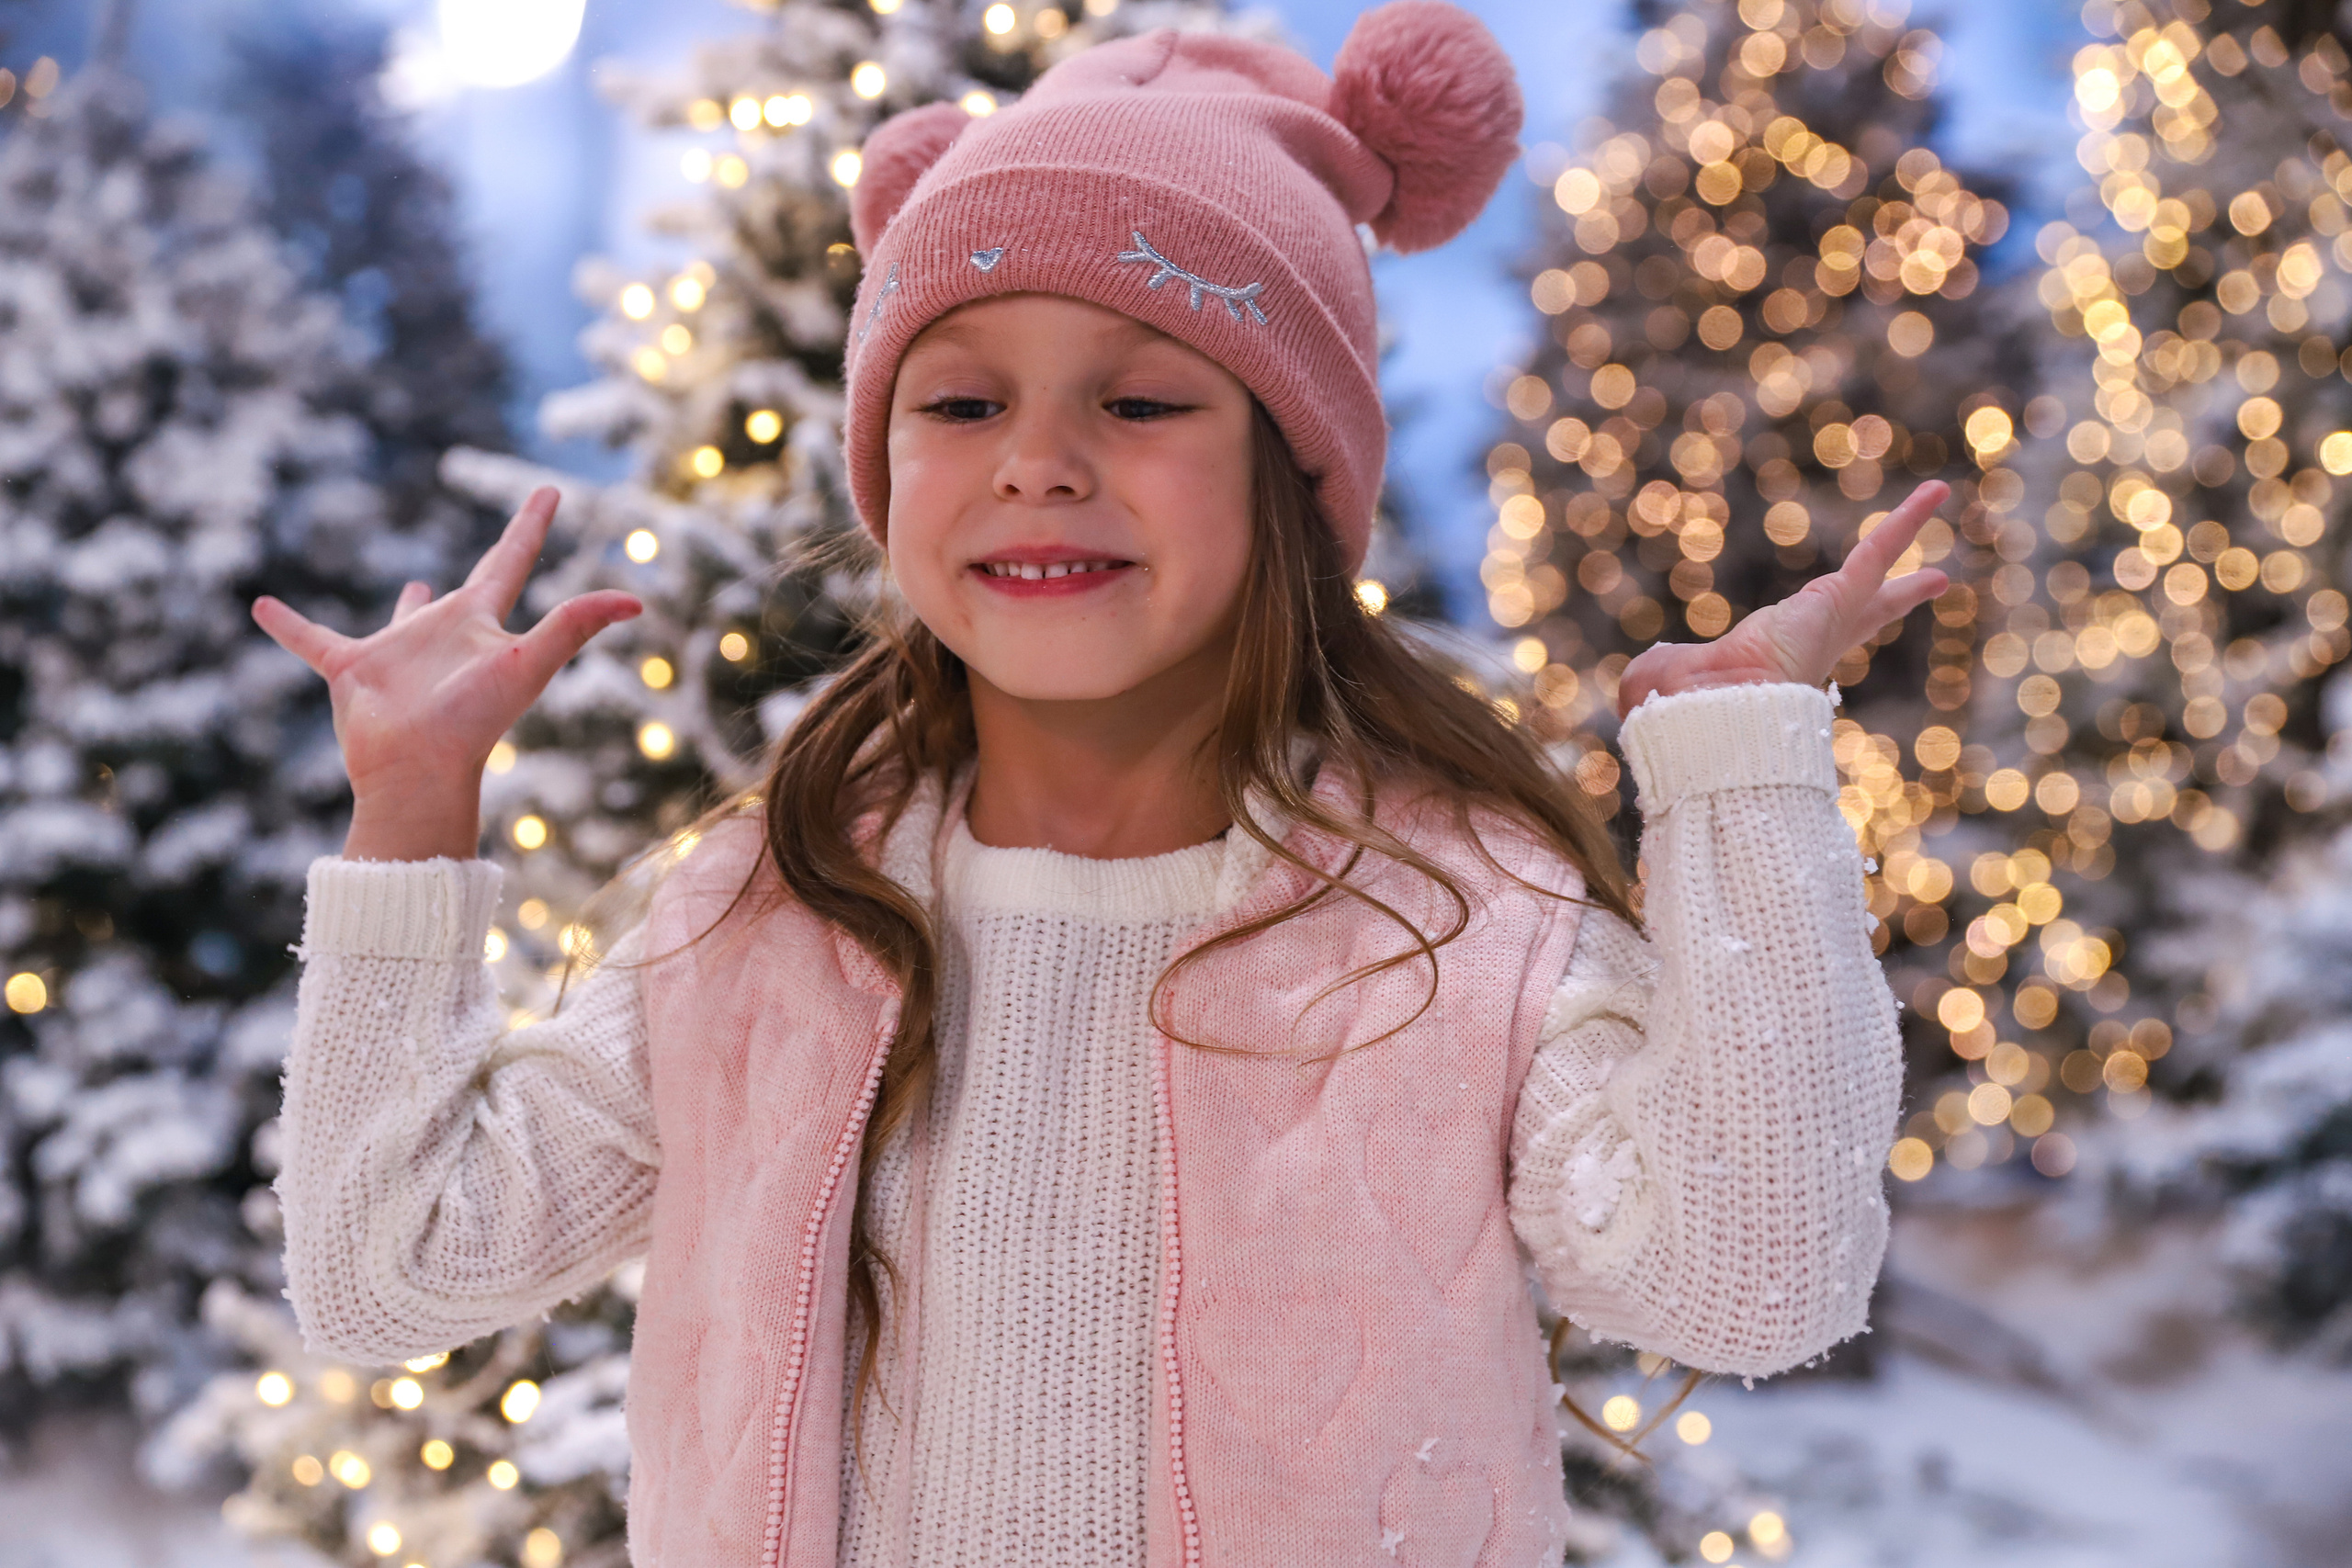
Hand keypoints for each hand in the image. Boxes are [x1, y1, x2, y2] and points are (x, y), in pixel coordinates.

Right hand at [251, 486, 642, 856]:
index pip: (511, 561)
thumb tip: (636, 600)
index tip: (551, 490)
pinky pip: (312, 641)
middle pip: (471, 588)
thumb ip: (575, 625)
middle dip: (494, 561)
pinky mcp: (351, 672)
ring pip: (401, 619)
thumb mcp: (527, 663)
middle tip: (513, 535)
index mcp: (482, 626)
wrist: (417, 773)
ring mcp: (398, 656)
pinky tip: (259, 606)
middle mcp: (445, 636)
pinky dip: (287, 625)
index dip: (531, 525)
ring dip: (406, 604)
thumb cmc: (474, 721)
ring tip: (412, 586)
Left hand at [1614, 480, 1951, 720]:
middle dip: (1894, 600)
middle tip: (1931, 583)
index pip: (1810, 645)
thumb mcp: (1670, 680)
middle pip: (1866, 616)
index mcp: (1780, 665)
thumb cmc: (1688, 709)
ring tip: (1935, 501)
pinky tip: (1936, 487)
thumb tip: (1654, 671)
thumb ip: (1665, 670)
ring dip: (1904, 533)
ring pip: (1877, 573)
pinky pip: (1878, 551)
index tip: (1834, 635)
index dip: (1823, 637)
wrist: (1718, 716)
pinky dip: (1907, 519)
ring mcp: (1833, 621)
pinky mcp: (1840, 598)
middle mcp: (1815, 646)